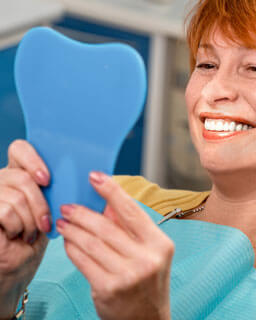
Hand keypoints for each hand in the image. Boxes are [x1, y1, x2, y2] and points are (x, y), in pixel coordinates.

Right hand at [0, 140, 50, 316]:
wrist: (19, 265)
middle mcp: (2, 179)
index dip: (33, 160)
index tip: (48, 180)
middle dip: (40, 204)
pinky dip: (17, 227)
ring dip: (29, 220)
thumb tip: (89, 171)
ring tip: (30, 231)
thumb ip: (59, 184)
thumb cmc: (38, 233)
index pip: (19, 148)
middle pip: (21, 177)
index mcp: (19, 171)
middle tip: (45, 221)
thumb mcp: (52, 204)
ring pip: (16, 197)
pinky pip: (4, 211)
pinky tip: (17, 235)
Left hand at [56, 172, 173, 319]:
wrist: (147, 319)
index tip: (95, 176)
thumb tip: (105, 203)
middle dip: (83, 213)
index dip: (111, 191)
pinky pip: (83, 261)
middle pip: (107, 226)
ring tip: (63, 221)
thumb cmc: (147, 280)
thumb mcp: (149, 251)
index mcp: (160, 243)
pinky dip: (72, 248)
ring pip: (92, 243)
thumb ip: (130, 227)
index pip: (132, 211)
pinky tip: (67, 241)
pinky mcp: (108, 289)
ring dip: (73, 229)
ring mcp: (127, 275)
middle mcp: (147, 258)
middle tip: (68, 206)